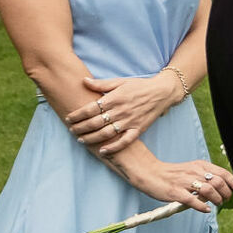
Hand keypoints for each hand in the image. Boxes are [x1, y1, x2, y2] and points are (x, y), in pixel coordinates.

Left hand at [64, 72, 182, 153]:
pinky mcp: (138, 129)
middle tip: (72, 130)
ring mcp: (129, 121)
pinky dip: (113, 147)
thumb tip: (83, 81)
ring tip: (81, 140)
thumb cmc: (140, 86)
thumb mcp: (120, 81)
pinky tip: (103, 151)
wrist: (162, 92)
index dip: (77, 115)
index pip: (89, 109)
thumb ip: (101, 84)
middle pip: (94, 122)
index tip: (69, 118)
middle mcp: (120, 111)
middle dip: (80, 128)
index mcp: (114, 98)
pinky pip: (124, 141)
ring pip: (105, 133)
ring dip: (91, 138)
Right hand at [128, 159, 232, 213]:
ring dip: (217, 199)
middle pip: (219, 182)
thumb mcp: (192, 169)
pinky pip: (193, 200)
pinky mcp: (175, 192)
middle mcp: (194, 172)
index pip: (223, 173)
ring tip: (216, 204)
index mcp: (200, 165)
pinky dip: (202, 206)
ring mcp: (185, 182)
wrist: (149, 173)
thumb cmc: (172, 174)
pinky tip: (206, 209)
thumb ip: (205, 175)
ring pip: (209, 190)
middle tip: (225, 200)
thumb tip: (221, 187)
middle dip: (226, 193)